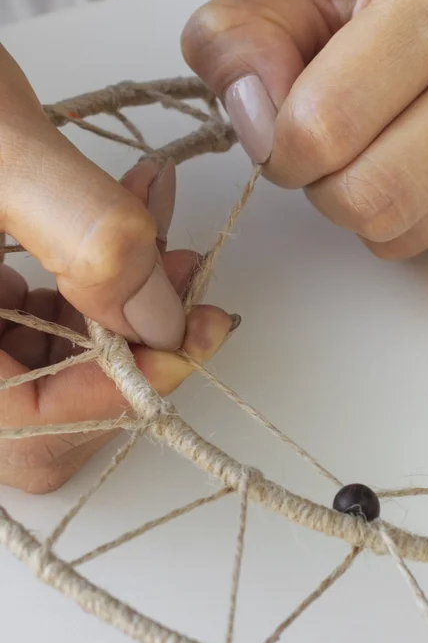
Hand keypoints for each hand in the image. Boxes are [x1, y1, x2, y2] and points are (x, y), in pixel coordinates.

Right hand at [0, 48, 235, 491]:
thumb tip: (161, 320)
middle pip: (44, 410)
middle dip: (128, 350)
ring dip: (122, 306)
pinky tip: (125, 219)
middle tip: (186, 295)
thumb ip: (82, 233)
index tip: (186, 336)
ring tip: (162, 234)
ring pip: (51, 361)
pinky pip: (39, 318)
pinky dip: (93, 278)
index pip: (26, 422)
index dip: (116, 391)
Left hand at [182, 0, 427, 264]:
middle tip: (326, 153)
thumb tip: (252, 115)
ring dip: (364, 209)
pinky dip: (410, 223)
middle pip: (368, 195)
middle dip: (323, 188)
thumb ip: (241, 40)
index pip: (323, 125)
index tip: (278, 138)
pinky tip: (410, 174)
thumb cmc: (385, 1)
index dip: (281, 150)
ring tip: (373, 153)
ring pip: (402, 227)